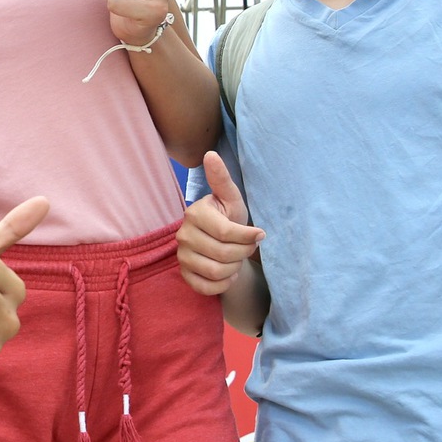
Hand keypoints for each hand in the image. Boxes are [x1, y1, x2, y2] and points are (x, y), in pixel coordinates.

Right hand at [176, 153, 263, 295]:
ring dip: (234, 268)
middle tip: (248, 248)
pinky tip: (228, 273)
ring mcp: (181, 256)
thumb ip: (222, 179)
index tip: (260, 234)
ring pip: (216, 272)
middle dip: (244, 253)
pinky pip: (206, 287)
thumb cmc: (229, 218)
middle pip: (224, 254)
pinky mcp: (184, 275)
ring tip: (237, 259)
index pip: (227, 233)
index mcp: (195, 213)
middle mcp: (183, 235)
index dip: (248, 237)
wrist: (222, 244)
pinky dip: (223, 284)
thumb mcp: (231, 199)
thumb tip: (210, 153)